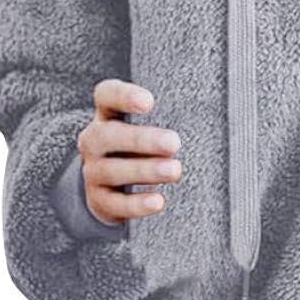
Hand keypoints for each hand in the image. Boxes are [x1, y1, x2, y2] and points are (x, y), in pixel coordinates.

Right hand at [77, 78, 181, 225]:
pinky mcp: (99, 201)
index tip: (150, 102)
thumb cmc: (143, 146)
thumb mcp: (150, 126)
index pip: (106, 95)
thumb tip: (206, 117)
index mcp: (108, 114)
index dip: (124, 96)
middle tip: (173, 143)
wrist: (114, 187)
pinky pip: (115, 203)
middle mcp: (94, 141)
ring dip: (145, 171)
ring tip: (175, 171)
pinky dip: (137, 204)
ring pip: (111, 170)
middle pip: (107, 135)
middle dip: (141, 139)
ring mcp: (93, 172)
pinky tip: (157, 201)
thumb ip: (169, 117)